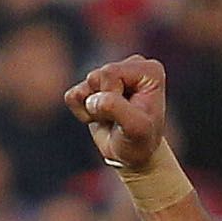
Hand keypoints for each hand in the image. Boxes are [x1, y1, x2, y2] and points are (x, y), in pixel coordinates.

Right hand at [65, 56, 171, 175]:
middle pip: (96, 77)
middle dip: (103, 103)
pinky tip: (100, 118)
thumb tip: (92, 99)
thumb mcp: (136, 129)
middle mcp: (133, 65)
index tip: (132, 113)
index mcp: (149, 71)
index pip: (110, 73)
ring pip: (84, 85)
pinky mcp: (92, 85)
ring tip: (112, 118)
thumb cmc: (140, 141)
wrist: (132, 155)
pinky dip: (82, 112)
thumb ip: (115, 108)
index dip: (113, 97)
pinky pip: (72, 96)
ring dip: (94, 109)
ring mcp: (112, 72)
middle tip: (120, 118)